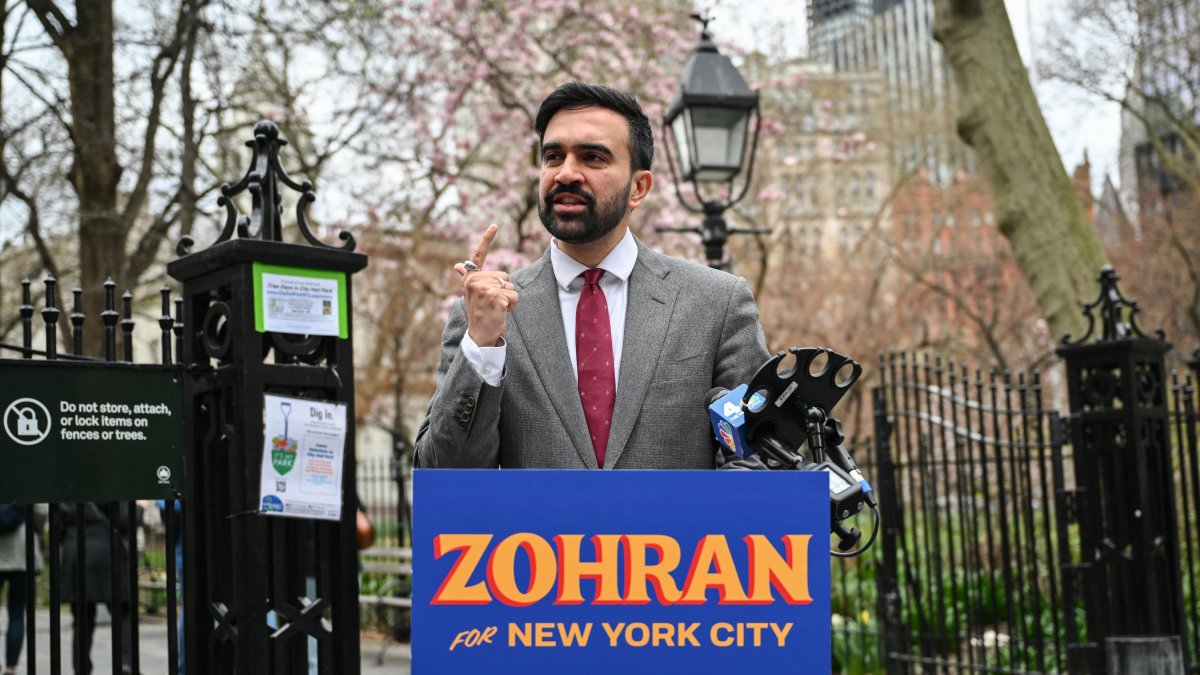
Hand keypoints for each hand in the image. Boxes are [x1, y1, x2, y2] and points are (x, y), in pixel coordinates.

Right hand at [454, 224, 519, 346]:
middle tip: (493, 303)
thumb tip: (457, 266)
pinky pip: (514, 296)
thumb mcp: (473, 293)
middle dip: (504, 290)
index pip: (478, 255)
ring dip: (509, 299)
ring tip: (497, 308)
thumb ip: (466, 277)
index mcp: (470, 277)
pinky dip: (512, 306)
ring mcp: (484, 288)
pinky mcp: (494, 297)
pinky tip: (501, 312)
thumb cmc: (479, 313)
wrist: (479, 335)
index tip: (495, 225)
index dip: (487, 239)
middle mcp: (474, 280)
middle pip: (504, 276)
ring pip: (511, 286)